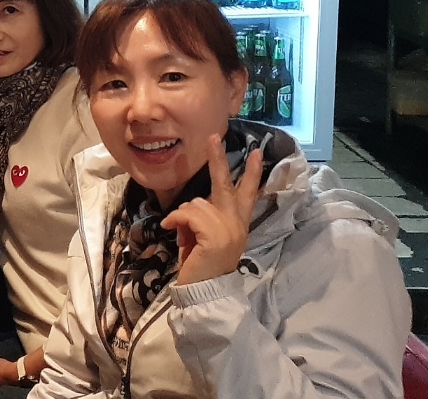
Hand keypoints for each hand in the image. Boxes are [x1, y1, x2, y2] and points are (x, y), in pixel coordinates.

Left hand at [161, 136, 264, 284]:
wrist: (204, 289)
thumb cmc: (201, 262)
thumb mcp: (206, 236)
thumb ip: (206, 217)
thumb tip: (194, 205)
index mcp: (237, 222)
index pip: (248, 193)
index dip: (252, 173)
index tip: (256, 153)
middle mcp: (236, 223)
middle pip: (225, 184)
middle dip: (218, 159)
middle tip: (213, 137)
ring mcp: (228, 228)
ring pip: (196, 203)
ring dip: (182, 216)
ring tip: (181, 233)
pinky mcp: (214, 235)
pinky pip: (187, 214)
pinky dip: (174, 221)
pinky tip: (171, 230)